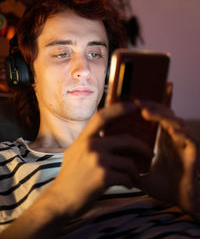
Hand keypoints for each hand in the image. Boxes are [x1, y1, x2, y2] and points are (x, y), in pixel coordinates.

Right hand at [48, 102, 152, 217]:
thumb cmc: (70, 177)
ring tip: (134, 177)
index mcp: (84, 139)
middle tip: (150, 152)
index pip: (102, 116)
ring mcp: (97, 160)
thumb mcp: (75, 152)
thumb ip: (89, 142)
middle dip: (141, 146)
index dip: (119, 108)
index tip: (133, 105)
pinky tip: (128, 185)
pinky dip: (130, 182)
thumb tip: (103, 133)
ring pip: (128, 162)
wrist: (60, 200)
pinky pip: (126, 177)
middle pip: (125, 139)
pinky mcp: (103, 176)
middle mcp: (91, 146)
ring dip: (135, 172)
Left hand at [137, 101, 199, 219]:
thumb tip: (111, 158)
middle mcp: (175, 138)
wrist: (180, 202)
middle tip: (137, 103)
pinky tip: (171, 131)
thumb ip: (130, 164)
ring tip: (146, 113)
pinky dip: (182, 134)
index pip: (159, 116)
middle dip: (152, 106)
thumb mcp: (141, 172)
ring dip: (163, 116)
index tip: (133, 100)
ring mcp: (184, 145)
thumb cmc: (164, 185)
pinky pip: (191, 141)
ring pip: (177, 123)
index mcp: (164, 138)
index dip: (150, 105)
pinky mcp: (193, 155)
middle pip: (167, 114)